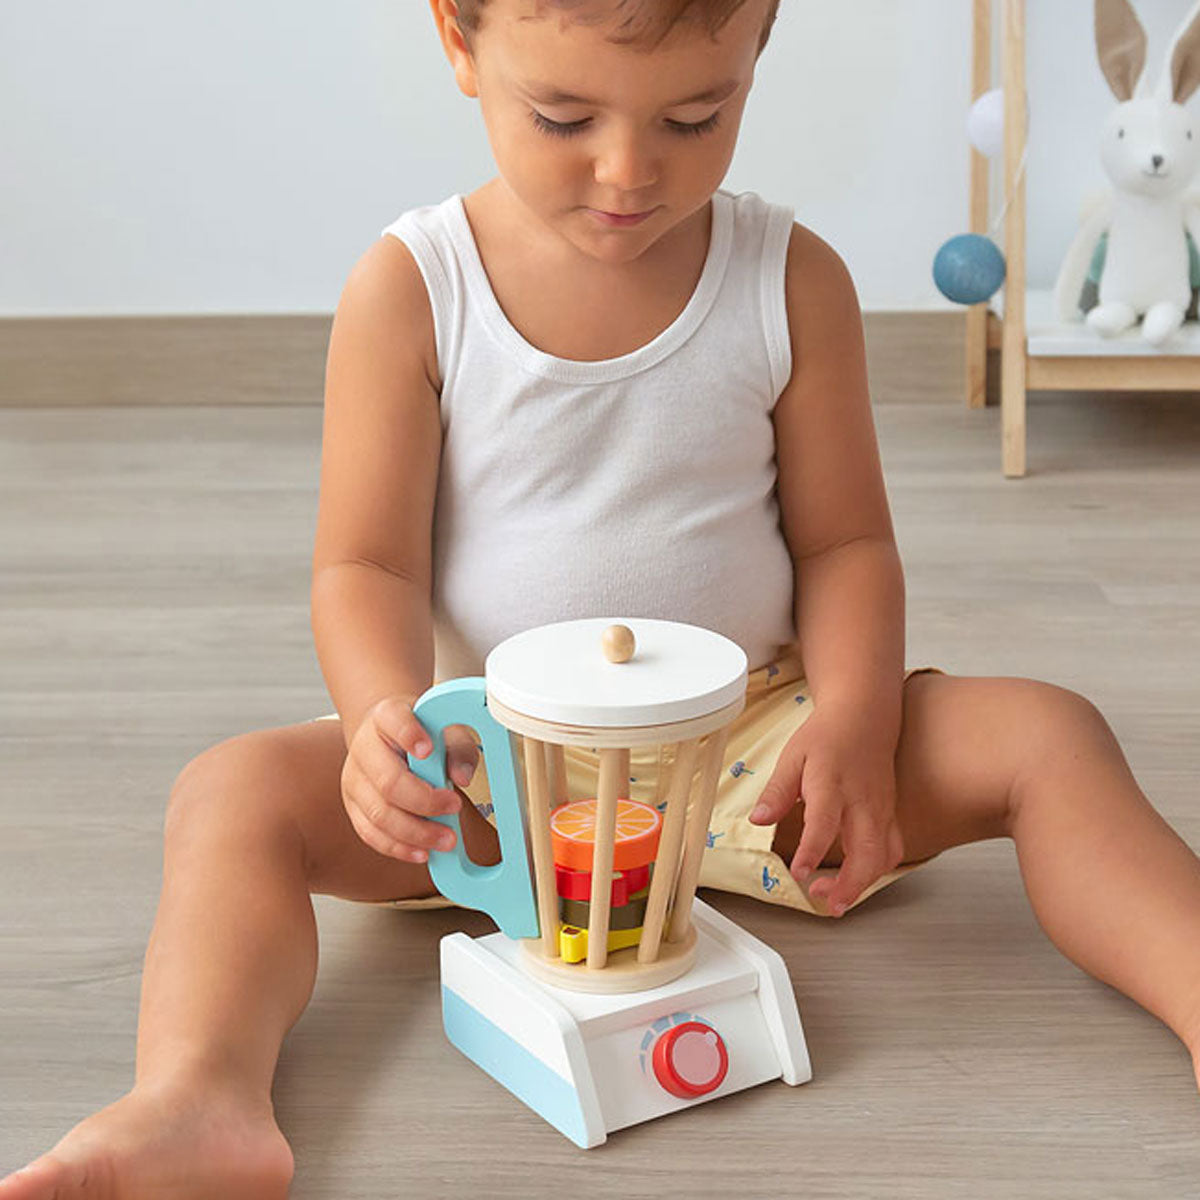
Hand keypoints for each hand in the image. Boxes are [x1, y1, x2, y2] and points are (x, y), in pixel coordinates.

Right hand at [342, 696, 479, 862]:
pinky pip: (370, 833)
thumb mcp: (448, 732)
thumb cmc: (424, 734)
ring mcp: (354, 778)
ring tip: (446, 840)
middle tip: (455, 808)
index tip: (428, 750)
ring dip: (416, 833)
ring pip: (379, 813)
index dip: (409, 734)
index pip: (393, 720)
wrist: (390, 738)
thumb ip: (458, 750)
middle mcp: (363, 746)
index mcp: (386, 716)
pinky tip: (422, 852)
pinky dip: (398, 847)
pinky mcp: (353, 805)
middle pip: (388, 780)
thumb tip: (462, 778)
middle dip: (425, 802)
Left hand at [749, 703, 902, 915]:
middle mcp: (862, 801)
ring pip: (884, 856)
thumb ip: (777, 791)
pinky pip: (893, 850)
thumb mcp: (792, 757)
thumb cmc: (828, 736)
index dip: (812, 851)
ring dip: (863, 883)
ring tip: (836, 899)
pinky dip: (878, 871)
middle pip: (866, 850)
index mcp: (832, 784)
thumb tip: (759, 819)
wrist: (864, 718)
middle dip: (850, 884)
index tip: (800, 872)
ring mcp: (881, 809)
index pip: (824, 823)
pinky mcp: (890, 815)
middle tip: (827, 903)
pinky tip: (856, 878)